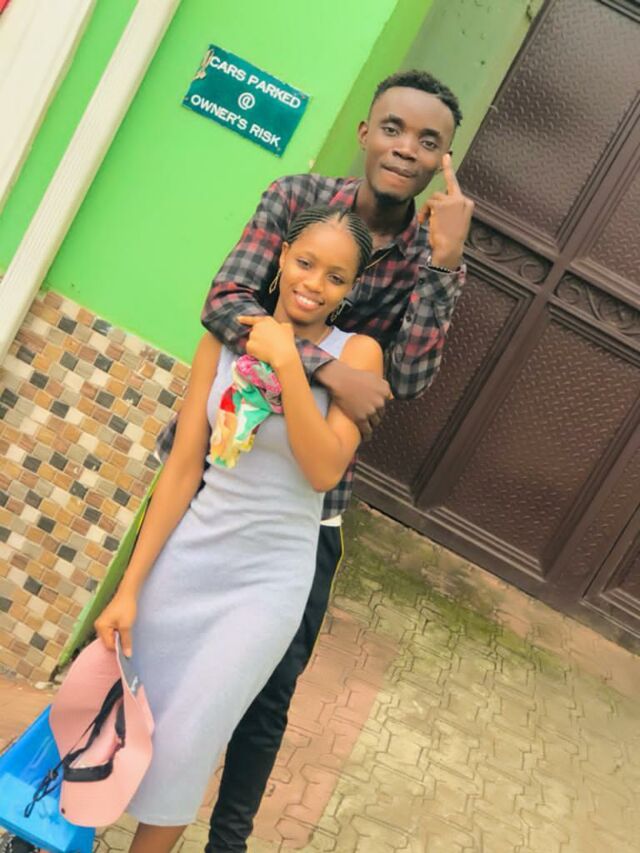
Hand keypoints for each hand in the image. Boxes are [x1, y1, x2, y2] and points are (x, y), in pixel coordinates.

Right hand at [95, 591, 136, 656]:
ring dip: (119, 638)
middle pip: (108, 642)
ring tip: (127, 632)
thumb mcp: (127, 626)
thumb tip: (127, 655)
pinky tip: (124, 630)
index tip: (128, 648)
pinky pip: (111, 632)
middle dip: (118, 643)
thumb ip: (126, 641)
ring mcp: (102, 623)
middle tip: (128, 640)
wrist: (128, 593)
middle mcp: (98, 626)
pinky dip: (118, 633)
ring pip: (111, 637)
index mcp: (100, 627)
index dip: (118, 648)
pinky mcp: (107, 621)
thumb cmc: (126, 607)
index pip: (108, 645)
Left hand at [239, 316, 296, 369]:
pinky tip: (263, 355)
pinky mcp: (249, 345)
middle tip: (268, 346)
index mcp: (266, 321)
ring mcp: (252, 336)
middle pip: (254, 333)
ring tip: (267, 351)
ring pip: (252, 342)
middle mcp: (257, 327)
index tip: (238, 319)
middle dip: (258, 339)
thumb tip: (280, 326)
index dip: (245, 319)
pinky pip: (250, 350)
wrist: (283, 355)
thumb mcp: (288, 328)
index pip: (254, 319)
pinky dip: (255, 353)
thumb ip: (281, 325)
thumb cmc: (287, 342)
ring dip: (257, 346)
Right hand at [316, 360, 391, 438]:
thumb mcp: (373, 376)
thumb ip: (382, 385)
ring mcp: (371, 411)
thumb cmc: (354, 376)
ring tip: (367, 425)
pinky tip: (366, 437)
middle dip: (376, 413)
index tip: (375, 406)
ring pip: (375, 422)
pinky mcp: (361, 418)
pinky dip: (367, 434)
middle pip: (381, 412)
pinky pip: (367, 430)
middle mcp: (381, 401)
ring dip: (372, 423)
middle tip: (368, 413)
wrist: (340, 380)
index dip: (379, 403)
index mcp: (385, 390)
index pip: (386, 401)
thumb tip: (389, 395)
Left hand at [418, 153, 473, 269]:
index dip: (449, 171)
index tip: (446, 157)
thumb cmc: (450, 240)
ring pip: (434, 197)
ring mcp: (454, 201)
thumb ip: (449, 210)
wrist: (449, 249)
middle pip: (444, 190)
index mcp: (467, 204)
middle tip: (439, 177)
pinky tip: (426, 222)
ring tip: (427, 222)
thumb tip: (436, 204)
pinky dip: (424, 212)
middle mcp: (463, 200)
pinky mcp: (443, 204)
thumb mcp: (453, 223)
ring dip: (428, 209)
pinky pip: (429, 202)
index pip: (456, 186)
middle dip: (439, 188)